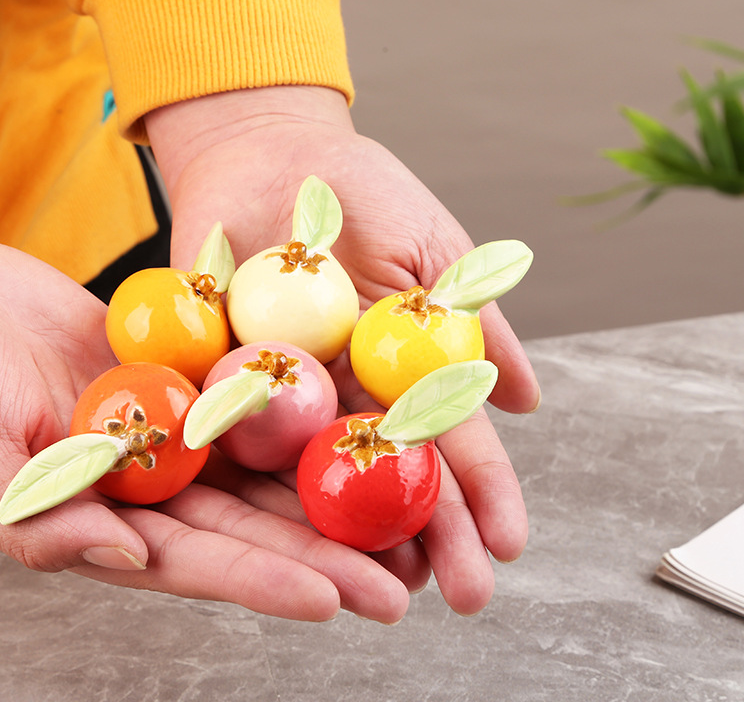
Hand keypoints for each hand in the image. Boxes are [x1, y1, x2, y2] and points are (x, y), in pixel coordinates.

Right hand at [0, 238, 412, 622]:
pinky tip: (357, 417)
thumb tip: (129, 561)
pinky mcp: (187, 374)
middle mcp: (154, 481)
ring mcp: (176, 426)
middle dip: (325, 552)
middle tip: (402, 578)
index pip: (198, 561)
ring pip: (266, 463)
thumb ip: (38, 519)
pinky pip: (252, 391)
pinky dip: (302, 408)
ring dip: (331, 488)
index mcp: (106, 518)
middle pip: (253, 523)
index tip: (337, 600)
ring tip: (402, 511)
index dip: (266, 581)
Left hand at [146, 86, 539, 614]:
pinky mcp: (217, 368)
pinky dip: (253, 469)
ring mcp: (279, 386)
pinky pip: (232, 423)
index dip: (480, 490)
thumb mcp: (433, 249)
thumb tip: (526, 402)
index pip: (444, 437)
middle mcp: (340, 391)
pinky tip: (279, 526)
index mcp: (394, 367)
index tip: (511, 542)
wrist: (270, 148)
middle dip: (427, 530)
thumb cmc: (363, 192)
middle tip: (462, 595)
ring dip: (350, 529)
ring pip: (315, 469)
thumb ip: (476, 320)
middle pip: (386, 470)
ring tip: (382, 588)